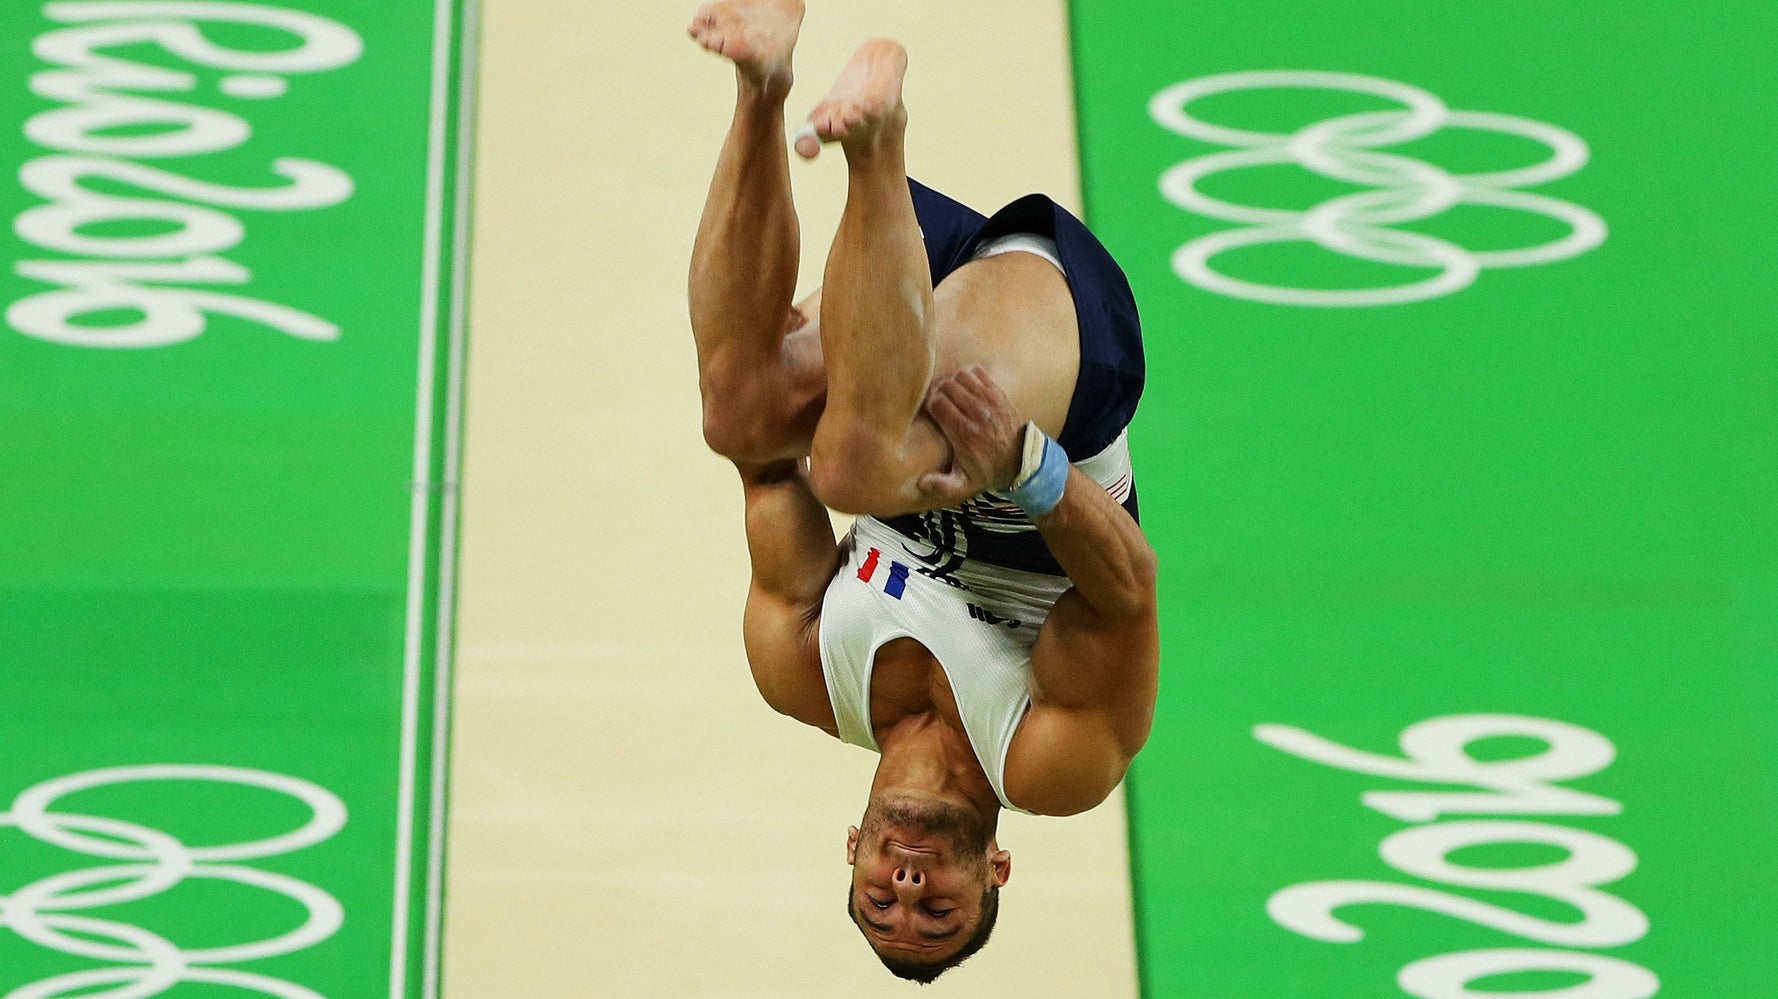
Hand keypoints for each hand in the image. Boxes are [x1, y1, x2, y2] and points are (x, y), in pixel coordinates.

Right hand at [917, 365, 1024, 506]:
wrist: (1018, 460)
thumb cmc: (985, 471)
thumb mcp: (963, 485)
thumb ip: (942, 485)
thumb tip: (921, 483)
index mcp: (965, 434)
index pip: (938, 404)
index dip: (929, 404)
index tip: (930, 411)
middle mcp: (978, 414)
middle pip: (948, 387)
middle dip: (938, 391)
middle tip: (938, 400)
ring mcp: (990, 401)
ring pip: (961, 376)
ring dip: (952, 382)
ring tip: (950, 393)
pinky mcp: (999, 393)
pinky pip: (978, 372)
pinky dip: (968, 375)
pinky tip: (966, 387)